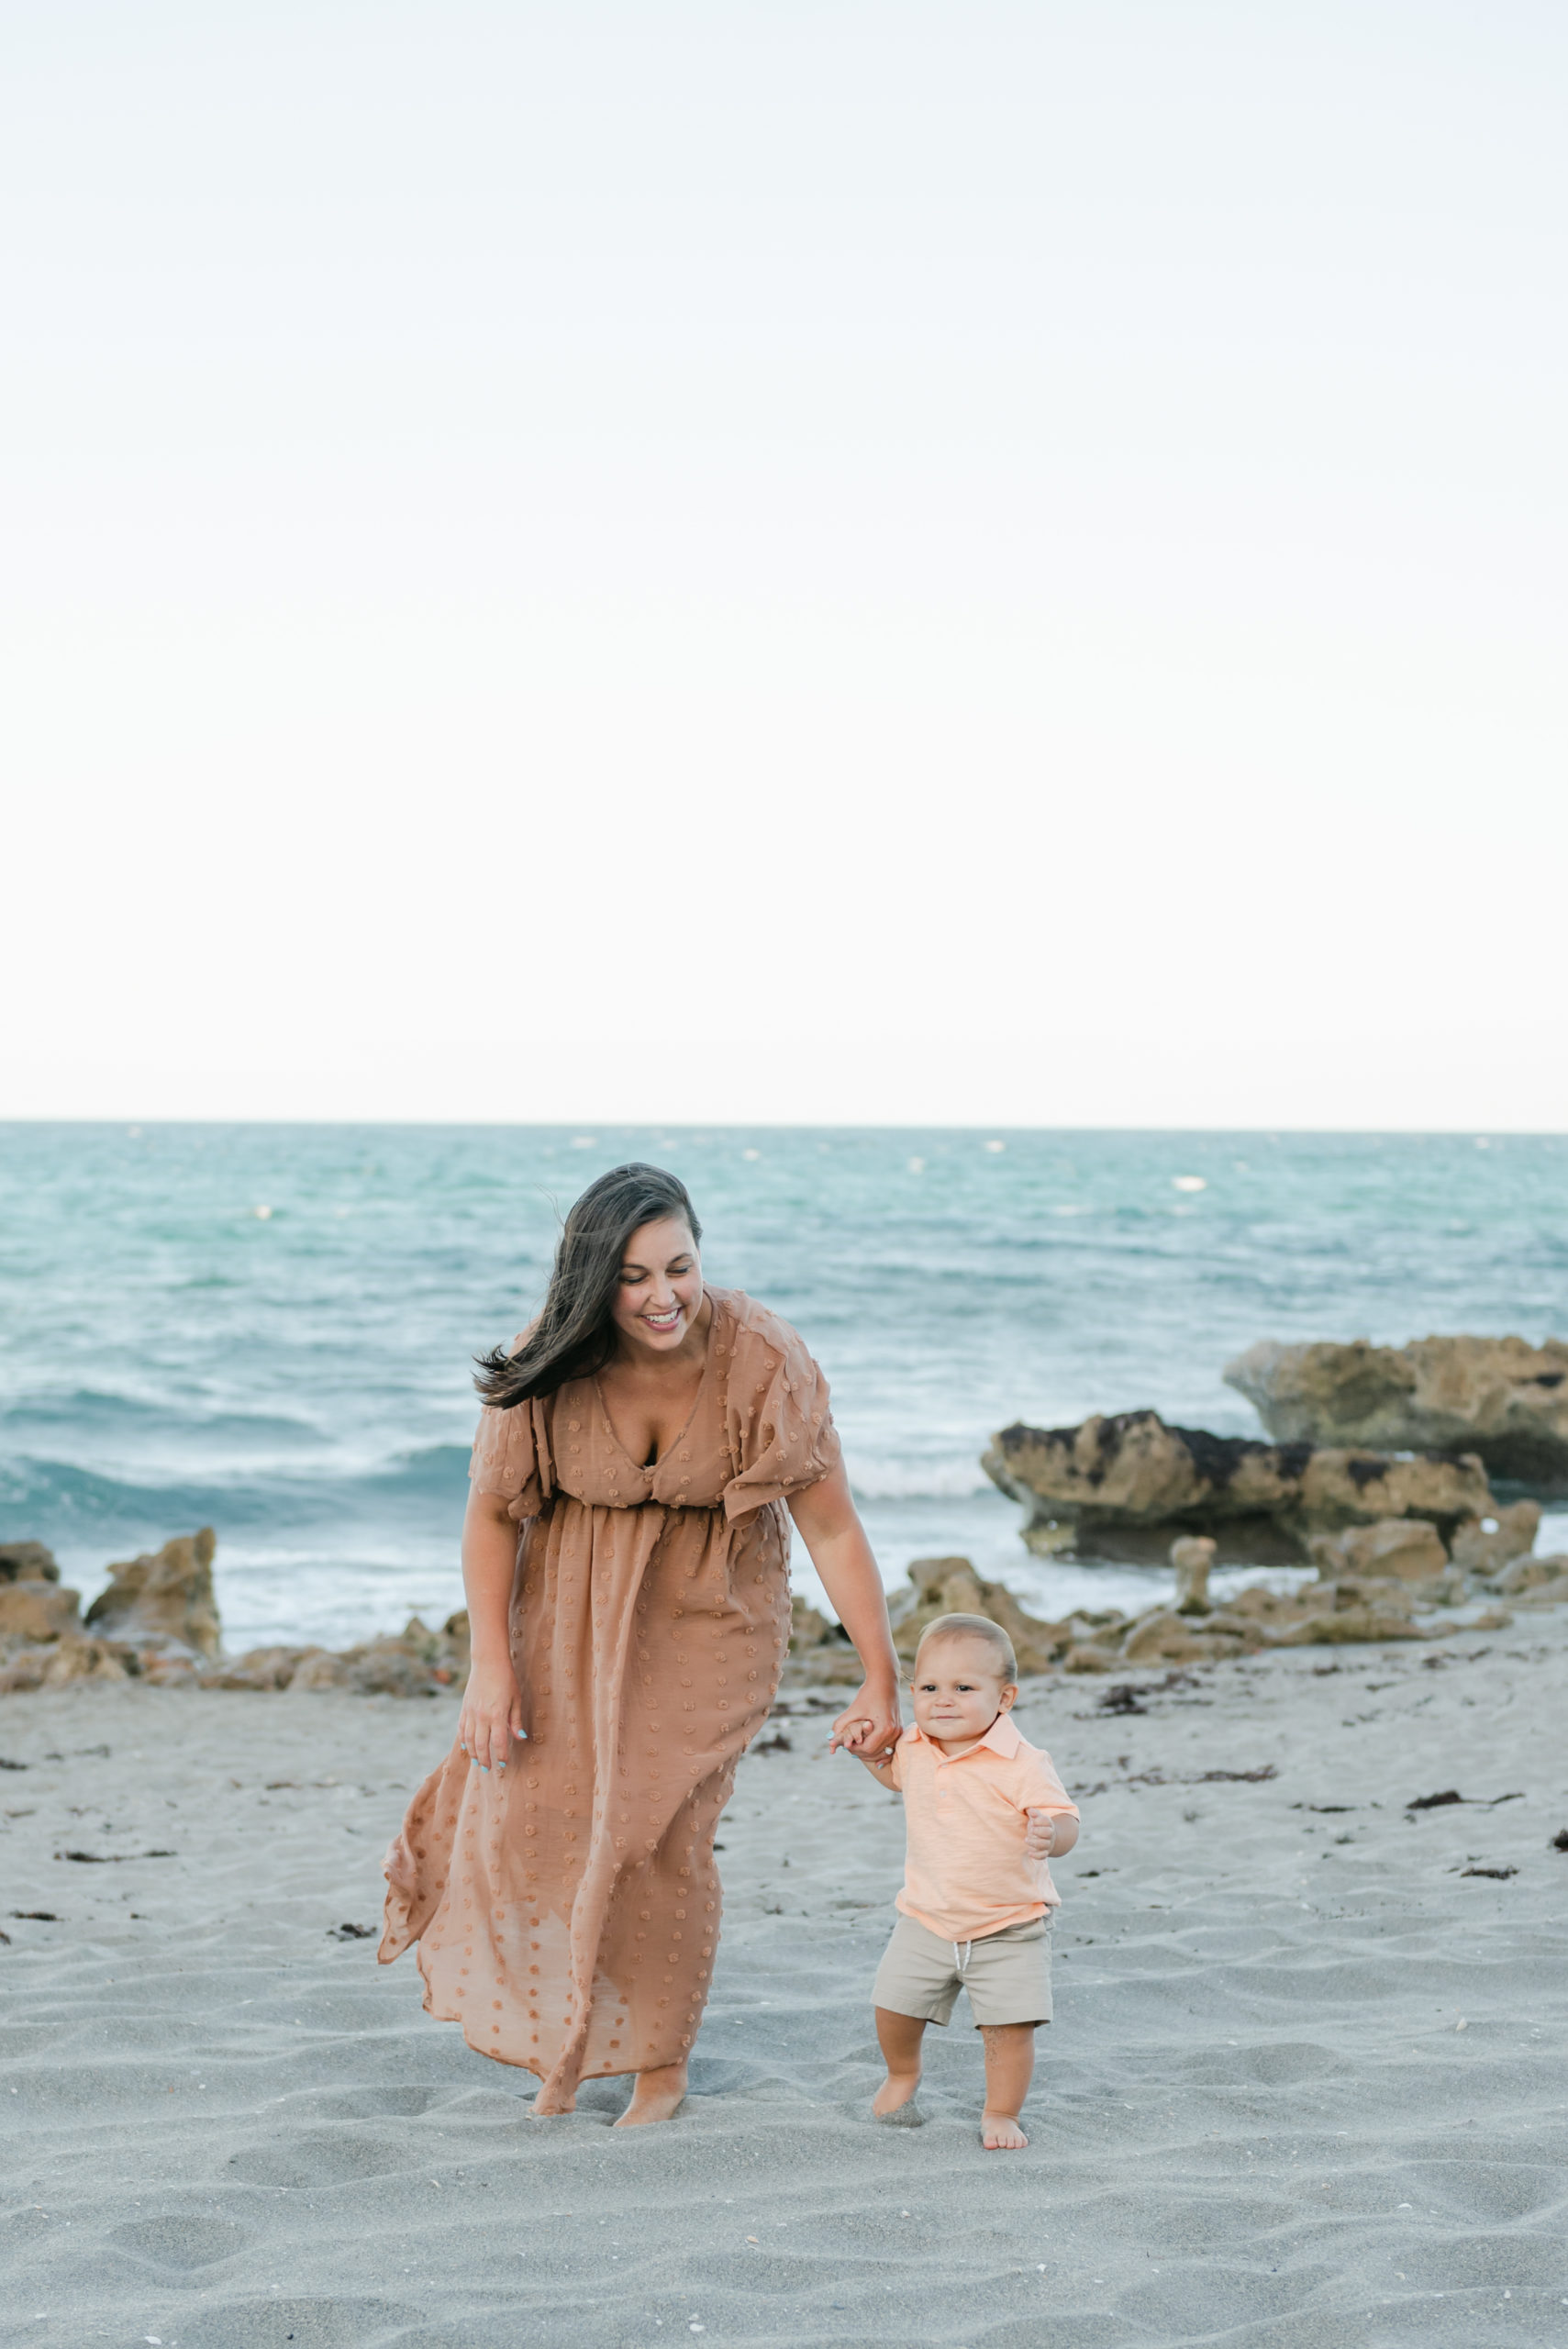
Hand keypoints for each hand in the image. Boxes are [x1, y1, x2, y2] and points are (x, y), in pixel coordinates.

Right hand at [458, 1657, 525, 1773]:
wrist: (488, 1662)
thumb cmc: (506, 1679)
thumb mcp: (516, 1699)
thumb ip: (516, 1720)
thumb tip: (520, 1738)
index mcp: (496, 1714)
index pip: (498, 1742)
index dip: (501, 1755)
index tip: (504, 1763)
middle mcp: (481, 1716)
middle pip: (481, 1744)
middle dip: (484, 1759)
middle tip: (488, 1769)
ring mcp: (470, 1712)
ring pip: (468, 1739)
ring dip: (473, 1753)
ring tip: (477, 1762)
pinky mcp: (464, 1708)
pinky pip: (461, 1728)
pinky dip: (463, 1739)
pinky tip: (466, 1747)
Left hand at [828, 1680, 901, 1758]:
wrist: (884, 1680)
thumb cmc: (868, 1693)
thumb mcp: (853, 1710)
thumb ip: (840, 1726)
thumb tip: (830, 1742)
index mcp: (885, 1729)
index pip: (867, 1749)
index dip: (854, 1749)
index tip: (845, 1745)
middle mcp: (894, 1732)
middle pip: (875, 1753)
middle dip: (860, 1752)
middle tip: (849, 1747)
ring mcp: (898, 1731)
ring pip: (883, 1752)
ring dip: (870, 1753)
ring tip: (857, 1747)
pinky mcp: (899, 1729)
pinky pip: (889, 1747)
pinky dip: (880, 1751)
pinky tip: (873, 1756)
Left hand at [1023, 1807, 1055, 1860]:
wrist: (1047, 1839)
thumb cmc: (1039, 1826)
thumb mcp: (1037, 1819)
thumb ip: (1034, 1814)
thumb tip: (1029, 1809)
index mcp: (1048, 1824)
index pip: (1047, 1821)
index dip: (1039, 1820)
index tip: (1032, 1820)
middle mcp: (1050, 1834)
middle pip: (1048, 1833)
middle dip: (1038, 1831)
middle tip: (1030, 1830)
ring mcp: (1048, 1844)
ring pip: (1045, 1844)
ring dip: (1035, 1843)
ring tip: (1026, 1839)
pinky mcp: (1045, 1852)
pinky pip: (1043, 1856)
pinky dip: (1036, 1855)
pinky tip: (1029, 1852)